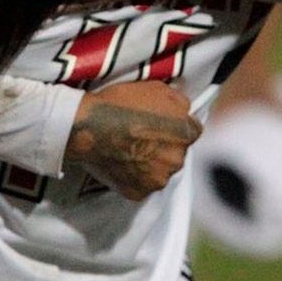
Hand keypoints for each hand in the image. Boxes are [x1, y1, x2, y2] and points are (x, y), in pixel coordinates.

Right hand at [64, 80, 203, 200]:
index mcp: (186, 134)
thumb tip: (186, 111)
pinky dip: (133, 177)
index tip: (162, 125)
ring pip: (159, 172)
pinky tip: (120, 163)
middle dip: (164, 147)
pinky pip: (140, 186)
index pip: (192, 131)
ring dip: (150, 164)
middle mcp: (177, 159)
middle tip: (141, 137)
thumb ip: (179, 102)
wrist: (88, 126)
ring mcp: (157, 179)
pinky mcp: (138, 193)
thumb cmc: (121, 103)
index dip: (176, 127)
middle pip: (176, 154)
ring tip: (128, 150)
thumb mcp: (157, 88)